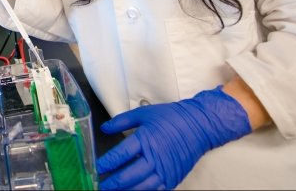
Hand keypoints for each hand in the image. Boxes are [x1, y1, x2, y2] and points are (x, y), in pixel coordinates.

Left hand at [97, 86, 251, 189]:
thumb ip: (122, 121)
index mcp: (145, 139)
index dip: (107, 163)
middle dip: (112, 183)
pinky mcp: (171, 179)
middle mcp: (154, 157)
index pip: (121, 155)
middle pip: (129, 176)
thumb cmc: (171, 117)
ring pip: (140, 188)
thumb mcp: (144, 113)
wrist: (198, 126)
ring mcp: (164, 171)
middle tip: (101, 184)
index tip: (98, 167)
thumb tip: (104, 128)